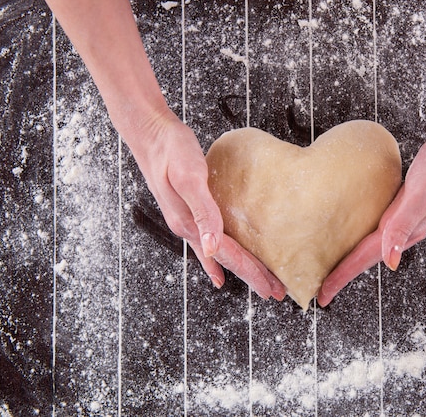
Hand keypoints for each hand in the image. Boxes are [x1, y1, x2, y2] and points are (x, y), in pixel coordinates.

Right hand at [128, 111, 285, 300]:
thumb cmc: (170, 150)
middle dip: (251, 276)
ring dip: (242, 268)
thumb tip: (211, 248)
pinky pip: (207, 240)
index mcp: (190, 224)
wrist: (150, 132)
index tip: (271, 288)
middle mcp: (189, 227)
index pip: (228, 256)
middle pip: (226, 259)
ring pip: (220, 253)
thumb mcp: (189, 177)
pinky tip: (219, 269)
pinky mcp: (189, 210)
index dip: (251, 272)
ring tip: (261, 281)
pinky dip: (216, 258)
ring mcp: (187, 220)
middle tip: (275, 292)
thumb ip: (202, 212)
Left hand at [317, 118, 425, 306]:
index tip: (324, 294)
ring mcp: (404, 219)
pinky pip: (377, 231)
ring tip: (333, 273)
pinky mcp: (402, 207)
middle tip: (321, 293)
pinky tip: (354, 239)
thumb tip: (390, 262)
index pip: (366, 258)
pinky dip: (362, 242)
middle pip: (366, 258)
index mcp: (403, 228)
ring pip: (372, 248)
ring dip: (352, 262)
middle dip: (343, 276)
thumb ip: (404, 225)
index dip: (343, 276)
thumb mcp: (422, 194)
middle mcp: (403, 229)